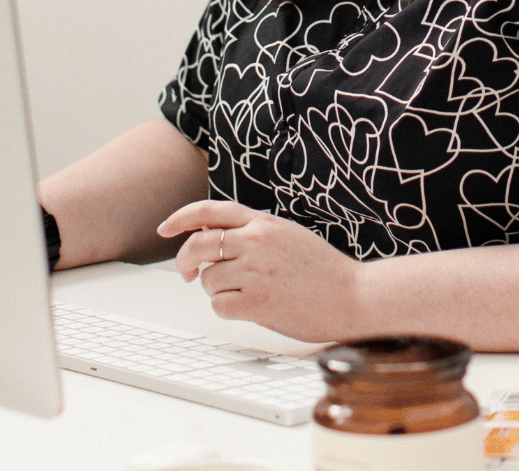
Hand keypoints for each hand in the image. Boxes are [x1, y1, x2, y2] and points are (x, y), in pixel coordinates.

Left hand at [157, 200, 361, 343]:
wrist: (353, 295)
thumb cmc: (323, 270)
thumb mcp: (286, 235)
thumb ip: (251, 231)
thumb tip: (208, 231)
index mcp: (264, 222)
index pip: (210, 210)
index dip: (181, 217)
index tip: (165, 227)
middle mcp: (257, 242)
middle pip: (199, 245)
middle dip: (185, 261)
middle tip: (188, 273)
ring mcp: (257, 271)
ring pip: (208, 279)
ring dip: (217, 290)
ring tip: (244, 293)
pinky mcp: (258, 301)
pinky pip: (220, 305)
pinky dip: (227, 309)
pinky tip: (248, 308)